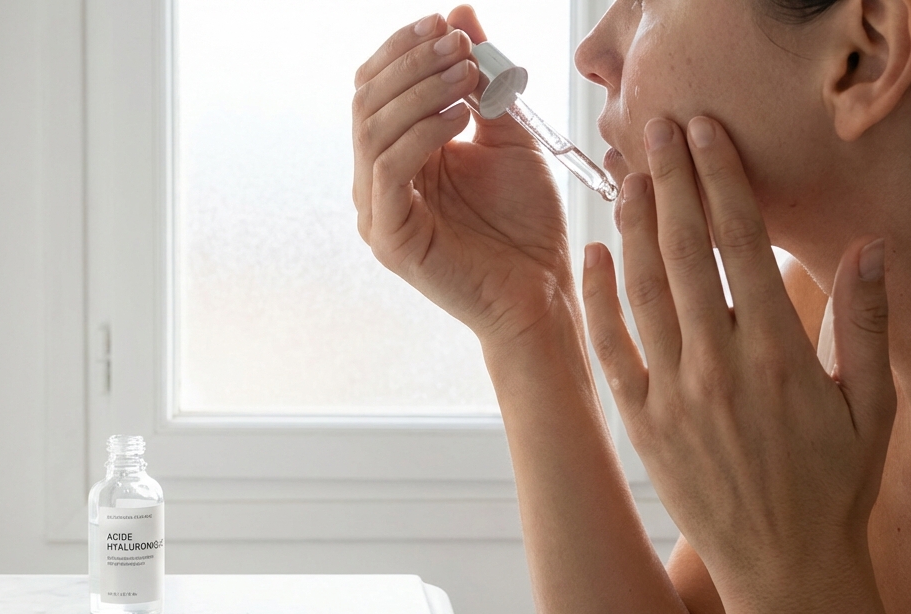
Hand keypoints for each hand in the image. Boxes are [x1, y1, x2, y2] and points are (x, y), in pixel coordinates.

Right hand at [353, 6, 570, 343]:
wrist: (542, 289)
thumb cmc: (526, 222)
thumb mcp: (506, 133)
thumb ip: (481, 79)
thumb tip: (460, 13)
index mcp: (398, 155)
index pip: (375, 87)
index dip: (404, 49)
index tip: (447, 23)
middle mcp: (377, 181)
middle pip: (367, 101)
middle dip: (414, 62)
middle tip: (461, 45)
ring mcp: (377, 212)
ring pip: (373, 130)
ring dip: (421, 90)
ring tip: (468, 74)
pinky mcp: (390, 239)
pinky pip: (388, 171)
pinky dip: (422, 133)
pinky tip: (460, 116)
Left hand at [581, 116, 896, 613]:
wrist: (784, 568)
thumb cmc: (834, 486)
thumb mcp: (872, 407)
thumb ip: (866, 325)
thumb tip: (868, 250)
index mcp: (777, 354)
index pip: (741, 246)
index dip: (721, 181)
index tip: (707, 134)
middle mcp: (718, 367)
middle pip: (684, 254)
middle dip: (670, 183)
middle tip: (657, 129)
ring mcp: (673, 395)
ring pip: (642, 293)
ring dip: (631, 228)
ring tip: (627, 176)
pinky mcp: (642, 423)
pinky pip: (611, 350)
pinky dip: (597, 301)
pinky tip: (592, 257)